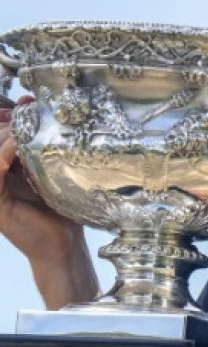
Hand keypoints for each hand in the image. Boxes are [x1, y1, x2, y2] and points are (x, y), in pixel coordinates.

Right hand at [0, 95, 96, 307]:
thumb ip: (43, 148)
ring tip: (23, 127)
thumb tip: (42, 115)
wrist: (63, 244)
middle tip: (25, 112)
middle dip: (5, 120)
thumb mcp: (51, 171)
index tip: (25, 103)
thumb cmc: (60, 210)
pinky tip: (17, 144)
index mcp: (4, 169)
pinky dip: (4, 154)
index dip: (5, 115)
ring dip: (5, 134)